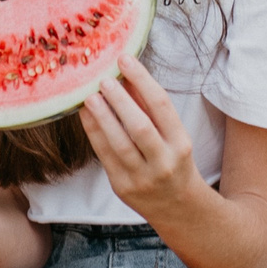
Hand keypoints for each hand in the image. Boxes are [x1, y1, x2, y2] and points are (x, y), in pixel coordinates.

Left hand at [79, 57, 203, 218]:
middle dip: (119, 100)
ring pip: (119, 144)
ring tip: (90, 97)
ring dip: (102, 117)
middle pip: (139, 127)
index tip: (125, 59)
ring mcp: (142, 177)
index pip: (161, 106)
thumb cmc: (174, 162)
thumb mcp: (174, 136)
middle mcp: (163, 162)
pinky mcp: (122, 187)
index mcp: (181, 143)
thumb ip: (151, 109)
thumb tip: (126, 76)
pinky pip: (105, 157)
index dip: (142, 79)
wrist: (178, 208)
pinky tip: (86, 116)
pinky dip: (94, 133)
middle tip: (103, 79)